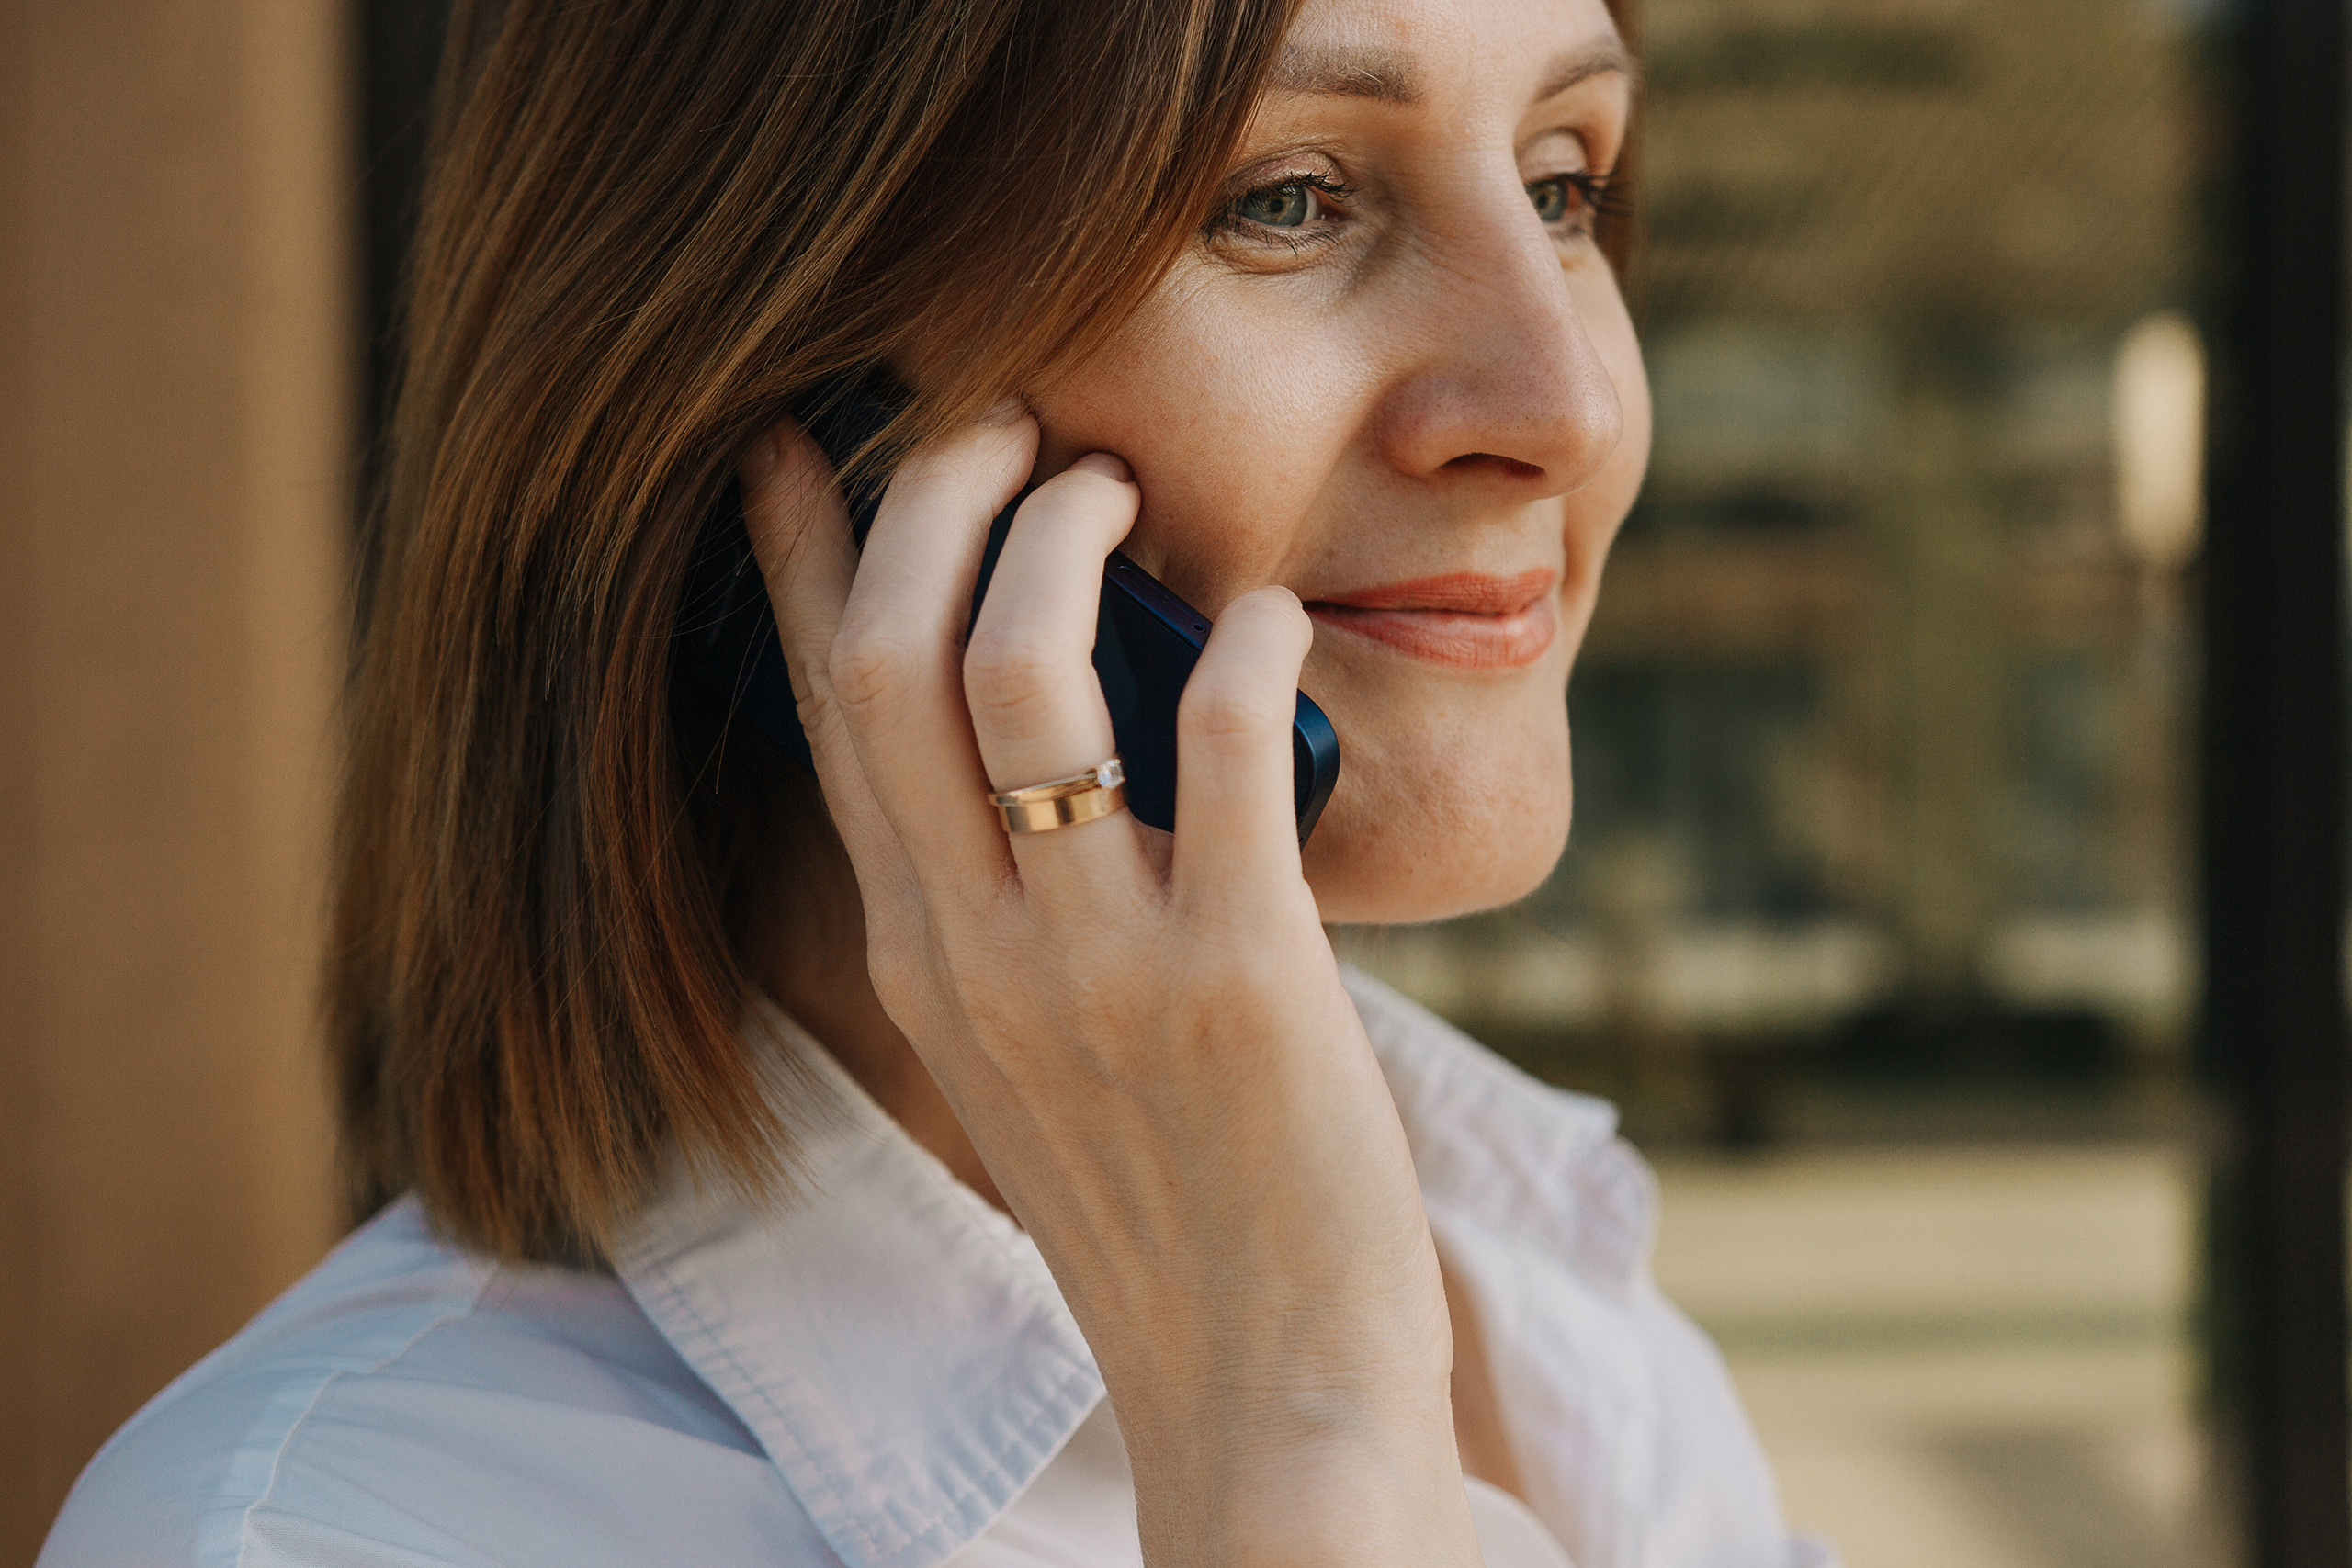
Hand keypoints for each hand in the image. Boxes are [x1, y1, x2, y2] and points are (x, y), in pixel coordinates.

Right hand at [738, 409, 1481, 1566]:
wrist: (1259, 1391)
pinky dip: (1246, 643)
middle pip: (883, 660)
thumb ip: (1011, 913)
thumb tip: (1051, 759)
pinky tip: (1273, 616)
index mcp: (917, 958)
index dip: (799, 564)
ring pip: (1009, 671)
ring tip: (1117, 486)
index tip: (793, 445)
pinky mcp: (1238, 980)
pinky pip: (1221, 745)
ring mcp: (1093, 965)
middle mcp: (972, 950)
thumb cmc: (1164, 1209)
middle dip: (926, 496)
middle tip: (1000, 417)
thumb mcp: (1033, 1054)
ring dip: (1060, 535)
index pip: (823, 718)